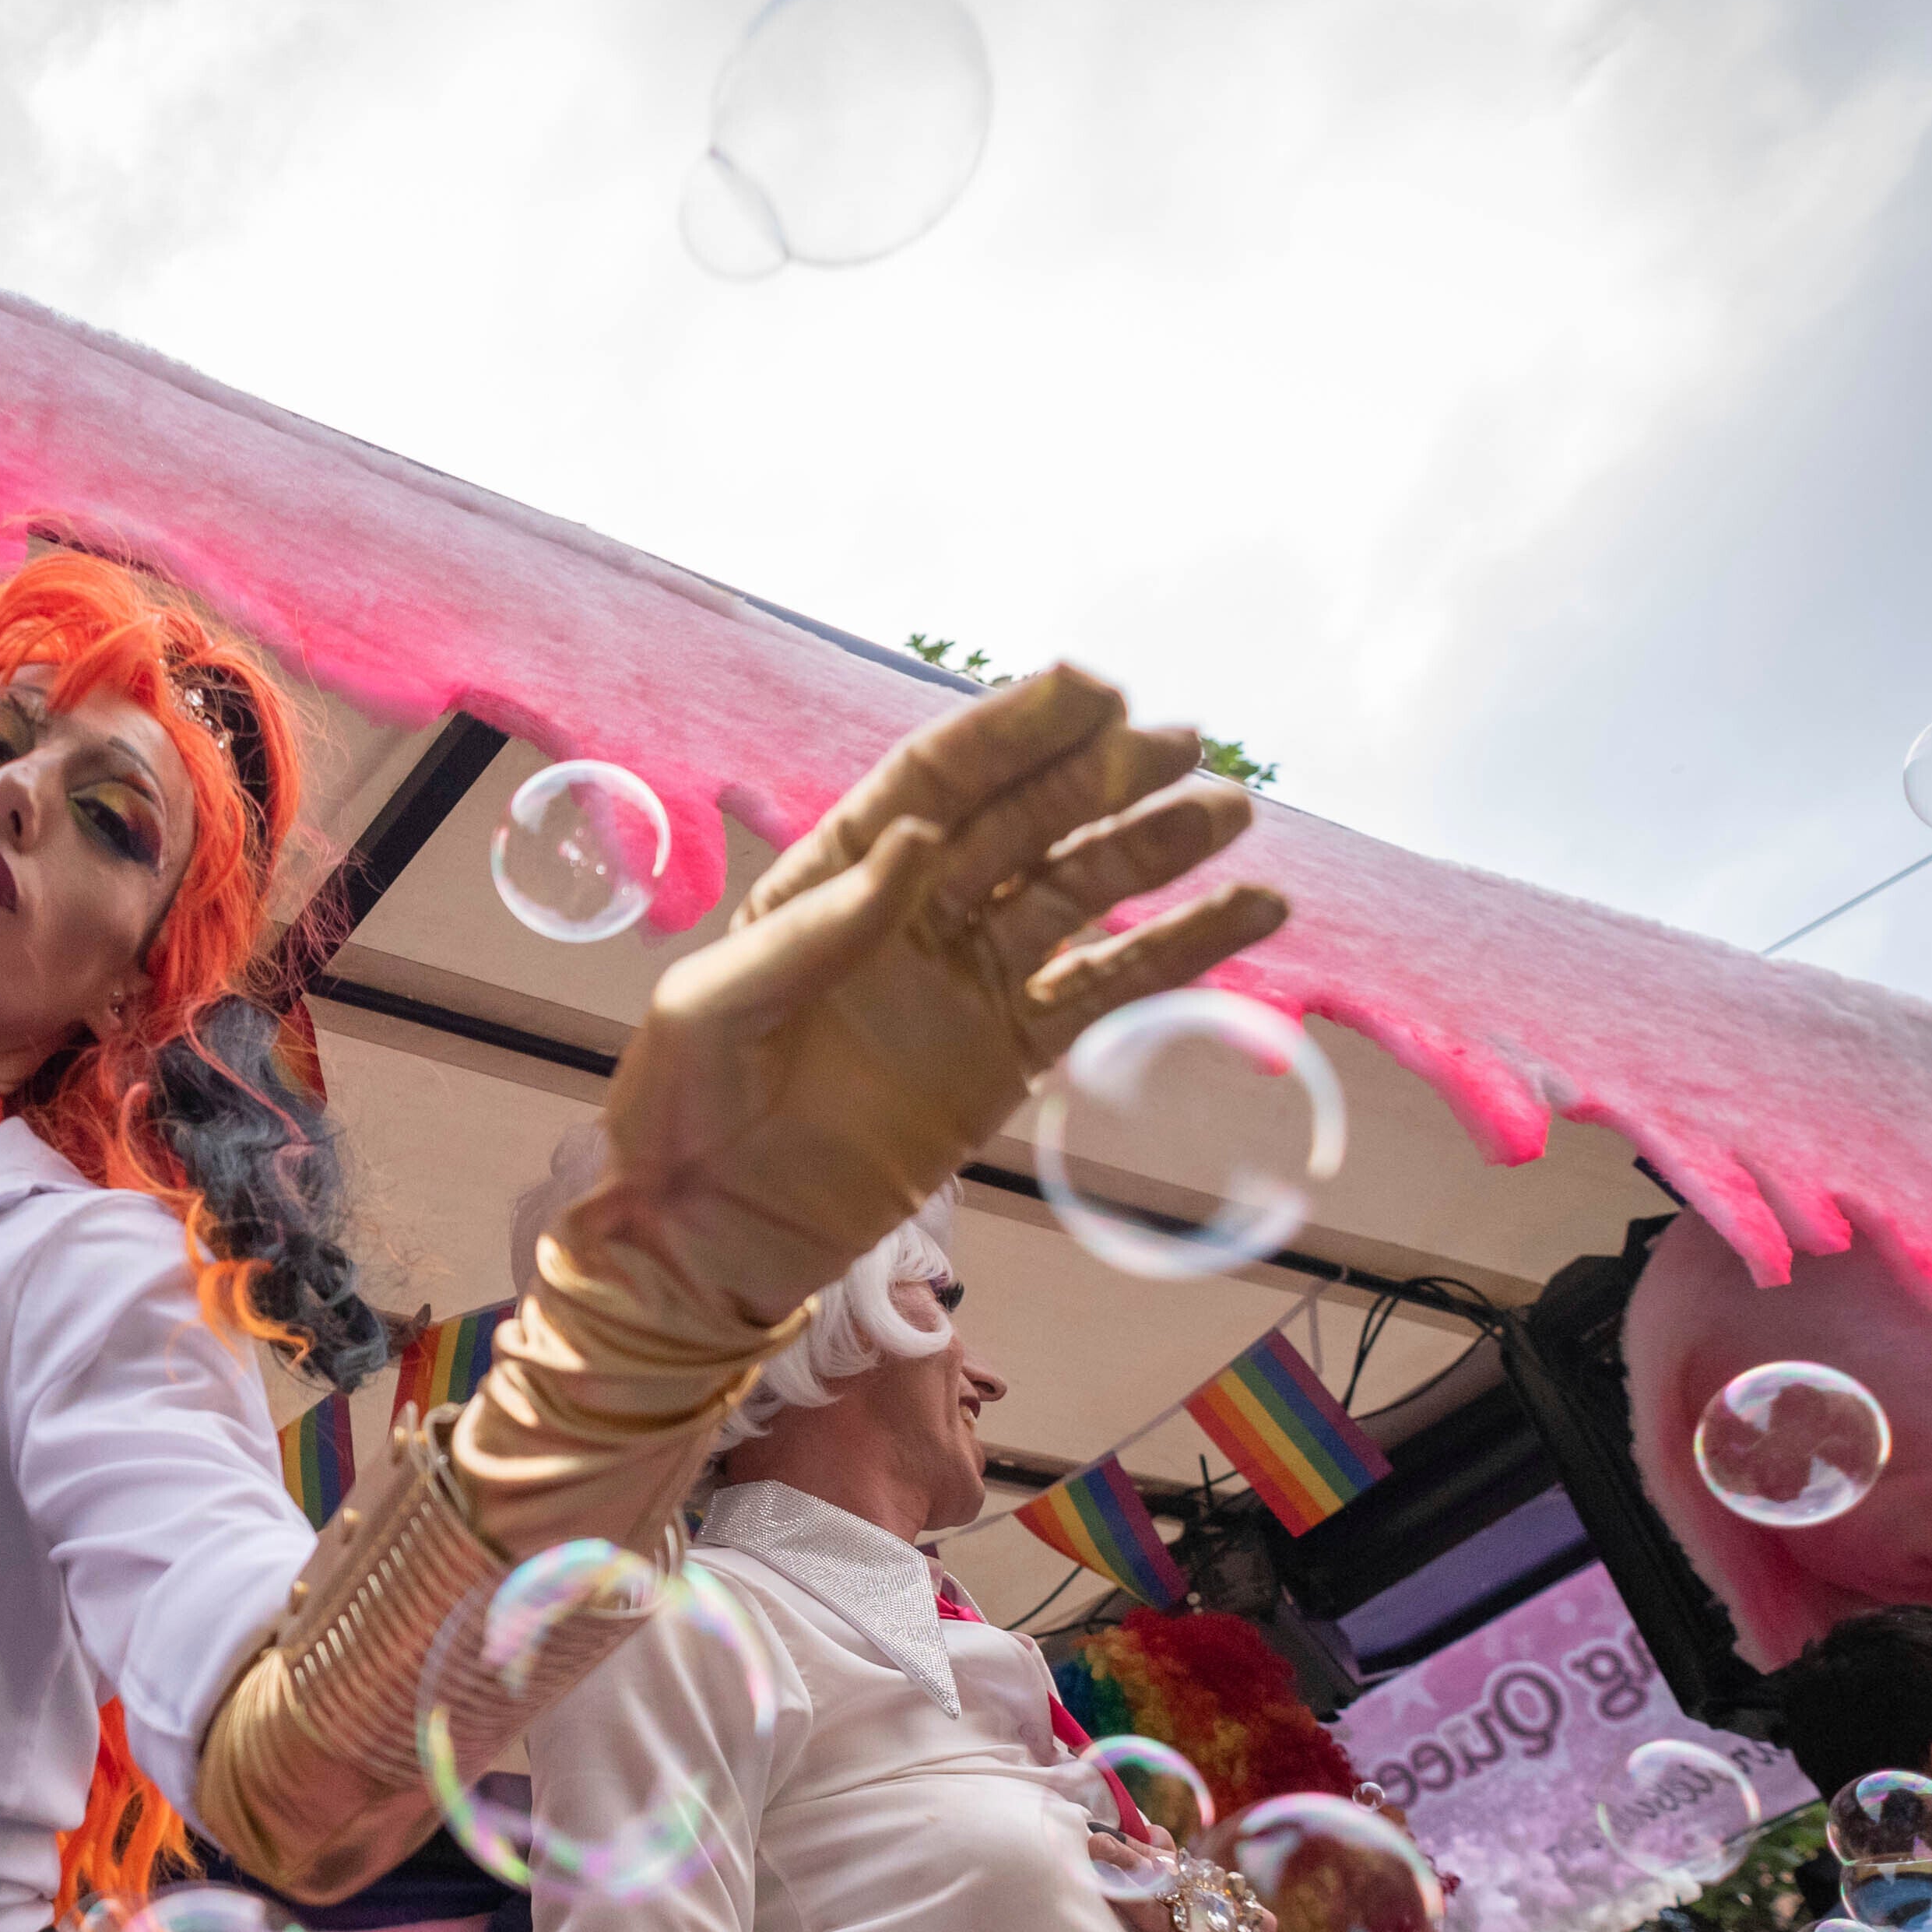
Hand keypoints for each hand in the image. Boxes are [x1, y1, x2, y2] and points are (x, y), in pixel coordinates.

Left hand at [593, 667, 1280, 1335]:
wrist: (704, 1239)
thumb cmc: (679, 1113)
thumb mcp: (711, 1010)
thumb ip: (816, 928)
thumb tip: (921, 840)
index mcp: (833, 880)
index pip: (936, 783)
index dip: (1010, 734)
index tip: (1088, 691)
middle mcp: (912, 915)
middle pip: (1023, 824)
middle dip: (1101, 777)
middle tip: (1182, 741)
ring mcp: (967, 983)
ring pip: (1076, 894)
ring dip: (1153, 848)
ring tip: (1227, 811)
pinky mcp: (1009, 1057)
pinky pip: (1104, 992)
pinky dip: (1177, 953)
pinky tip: (1252, 913)